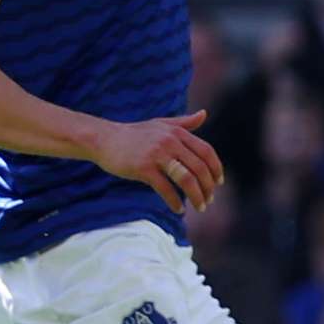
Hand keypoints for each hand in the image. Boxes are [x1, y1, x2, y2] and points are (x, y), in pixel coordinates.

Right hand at [97, 110, 223, 214]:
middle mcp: (170, 142)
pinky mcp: (143, 168)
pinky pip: (165, 188)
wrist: (104, 139)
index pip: (206, 151)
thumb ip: (184, 122)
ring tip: (200, 207)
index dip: (216, 168)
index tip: (219, 183)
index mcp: (177, 132)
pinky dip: (175, 201)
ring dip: (197, 196)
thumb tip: (204, 114)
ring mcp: (157, 155)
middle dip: (208, 187)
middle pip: (199, 168)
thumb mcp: (161, 124)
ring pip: (186, 179)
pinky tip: (179, 209)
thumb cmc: (134, 134)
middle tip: (209, 200)